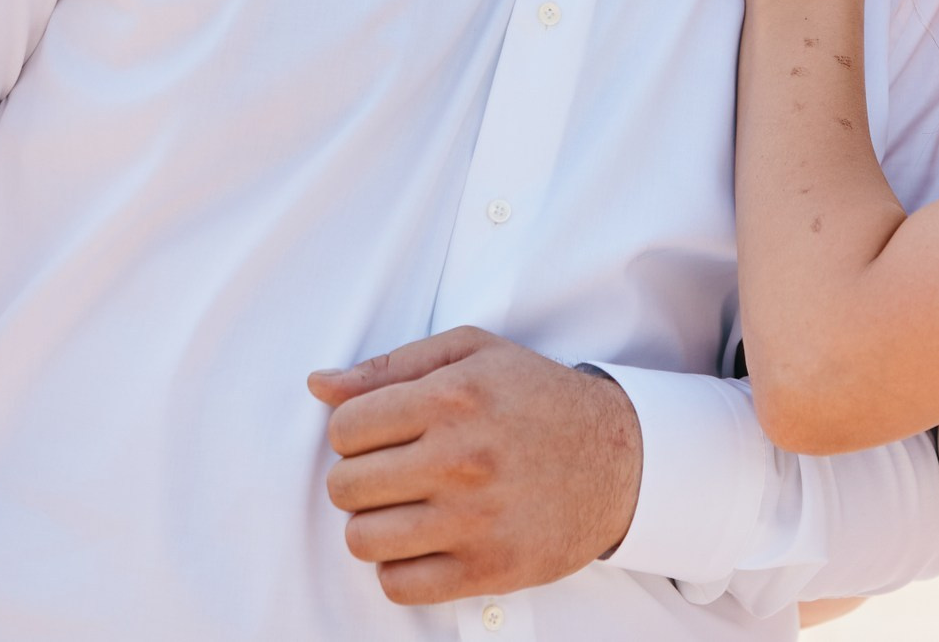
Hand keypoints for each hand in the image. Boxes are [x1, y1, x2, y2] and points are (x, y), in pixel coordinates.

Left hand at [307, 327, 642, 603]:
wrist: (619, 457)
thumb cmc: (538, 398)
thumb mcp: (475, 353)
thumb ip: (393, 364)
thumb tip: (319, 385)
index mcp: (453, 397)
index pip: (344, 428)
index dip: (353, 433)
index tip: (382, 436)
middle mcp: (461, 458)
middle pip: (344, 487)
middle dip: (359, 479)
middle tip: (395, 473)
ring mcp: (475, 520)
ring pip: (362, 540)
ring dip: (374, 525)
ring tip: (406, 509)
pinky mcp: (489, 569)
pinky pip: (398, 585)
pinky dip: (400, 568)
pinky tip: (426, 542)